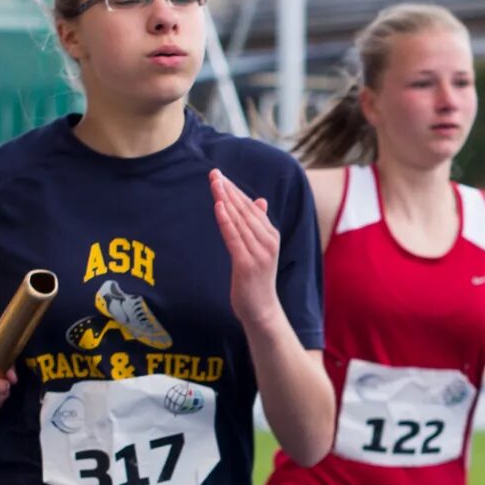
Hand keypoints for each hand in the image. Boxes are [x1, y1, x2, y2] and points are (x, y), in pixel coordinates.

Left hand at [210, 169, 283, 330]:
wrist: (262, 311)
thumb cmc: (257, 281)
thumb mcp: (259, 250)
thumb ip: (257, 226)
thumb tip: (260, 200)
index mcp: (270, 236)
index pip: (251, 208)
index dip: (235, 191)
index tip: (220, 176)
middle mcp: (267, 241)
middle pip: (244, 210)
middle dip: (228, 190)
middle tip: (214, 173)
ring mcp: (259, 253)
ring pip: (239, 220)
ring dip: (225, 200)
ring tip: (214, 183)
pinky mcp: (247, 264)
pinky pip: (234, 237)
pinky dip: (226, 220)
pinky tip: (218, 206)